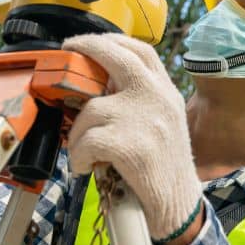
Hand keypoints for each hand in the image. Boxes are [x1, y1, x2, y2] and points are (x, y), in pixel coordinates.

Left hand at [63, 34, 203, 243]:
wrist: (179, 202)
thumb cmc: (164, 164)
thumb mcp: (162, 120)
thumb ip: (138, 97)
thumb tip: (97, 82)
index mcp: (165, 89)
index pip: (139, 50)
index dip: (108, 41)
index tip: (85, 44)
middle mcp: (157, 96)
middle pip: (115, 57)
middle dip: (84, 51)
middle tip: (65, 57)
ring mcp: (144, 118)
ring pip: (89, 111)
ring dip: (79, 135)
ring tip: (88, 153)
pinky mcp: (130, 145)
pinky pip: (85, 142)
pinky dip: (79, 157)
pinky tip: (88, 166)